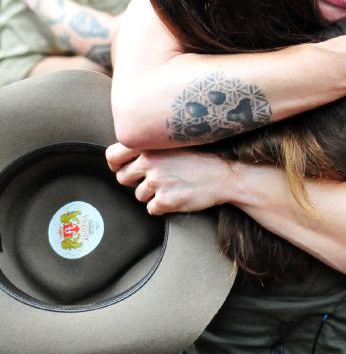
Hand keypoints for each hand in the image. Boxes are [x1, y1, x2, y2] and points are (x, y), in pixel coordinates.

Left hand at [106, 142, 232, 215]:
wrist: (223, 176)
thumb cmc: (200, 160)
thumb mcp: (174, 144)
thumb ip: (150, 148)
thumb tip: (128, 157)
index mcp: (150, 145)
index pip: (113, 155)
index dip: (116, 164)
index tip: (122, 167)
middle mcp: (150, 162)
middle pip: (123, 178)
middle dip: (135, 181)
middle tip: (154, 179)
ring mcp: (156, 182)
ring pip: (139, 195)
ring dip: (152, 194)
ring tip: (171, 186)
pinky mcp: (164, 201)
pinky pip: (151, 208)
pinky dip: (162, 206)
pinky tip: (176, 196)